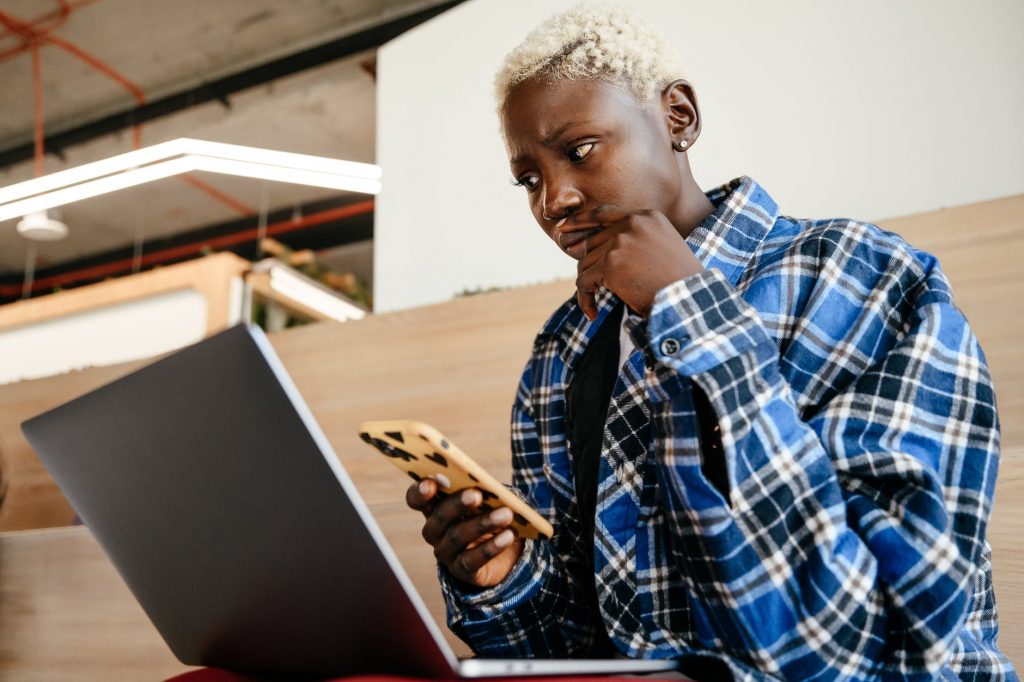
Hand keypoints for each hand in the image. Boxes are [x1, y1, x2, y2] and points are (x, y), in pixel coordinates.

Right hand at [406, 479, 523, 587]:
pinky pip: (472, 560)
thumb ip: (481, 492)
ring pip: (457, 536)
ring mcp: (446, 553)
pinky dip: (492, 547)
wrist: (504, 555)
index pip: (416, 499)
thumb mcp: (484, 502)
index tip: (431, 484)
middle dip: (458, 504)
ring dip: (483, 524)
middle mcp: (434, 531)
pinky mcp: (462, 571)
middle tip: (477, 495)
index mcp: (434, 507)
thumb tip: (491, 488)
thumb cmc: (489, 516)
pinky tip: (508, 536)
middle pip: (439, 516)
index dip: (420, 491)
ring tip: (506, 514)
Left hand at [557, 205, 704, 319]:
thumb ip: (632, 240)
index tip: (563, 229)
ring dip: (589, 286)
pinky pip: (584, 281)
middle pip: (592, 242)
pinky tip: (592, 312)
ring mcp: (620, 242)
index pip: (603, 214)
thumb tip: (587, 247)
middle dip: (588, 266)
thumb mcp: (661, 248)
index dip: (580, 222)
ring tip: (596, 302)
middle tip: (588, 286)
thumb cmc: (677, 282)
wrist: (689, 299)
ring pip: (585, 263)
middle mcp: (632, 223)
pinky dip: (585, 299)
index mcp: (646, 216)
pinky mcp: (611, 264)